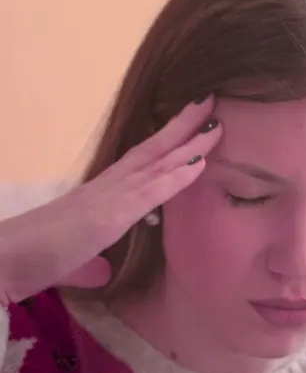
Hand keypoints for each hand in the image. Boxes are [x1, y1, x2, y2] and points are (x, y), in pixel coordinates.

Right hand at [0, 97, 221, 304]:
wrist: (7, 259)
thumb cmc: (35, 258)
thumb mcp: (73, 260)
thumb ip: (90, 263)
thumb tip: (101, 270)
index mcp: (101, 195)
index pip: (139, 162)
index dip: (166, 143)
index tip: (191, 124)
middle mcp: (107, 187)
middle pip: (152, 150)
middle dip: (183, 126)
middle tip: (212, 102)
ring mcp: (109, 197)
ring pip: (156, 163)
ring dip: (189, 143)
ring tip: (217, 123)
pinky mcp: (109, 216)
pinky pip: (149, 193)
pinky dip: (176, 177)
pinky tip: (200, 163)